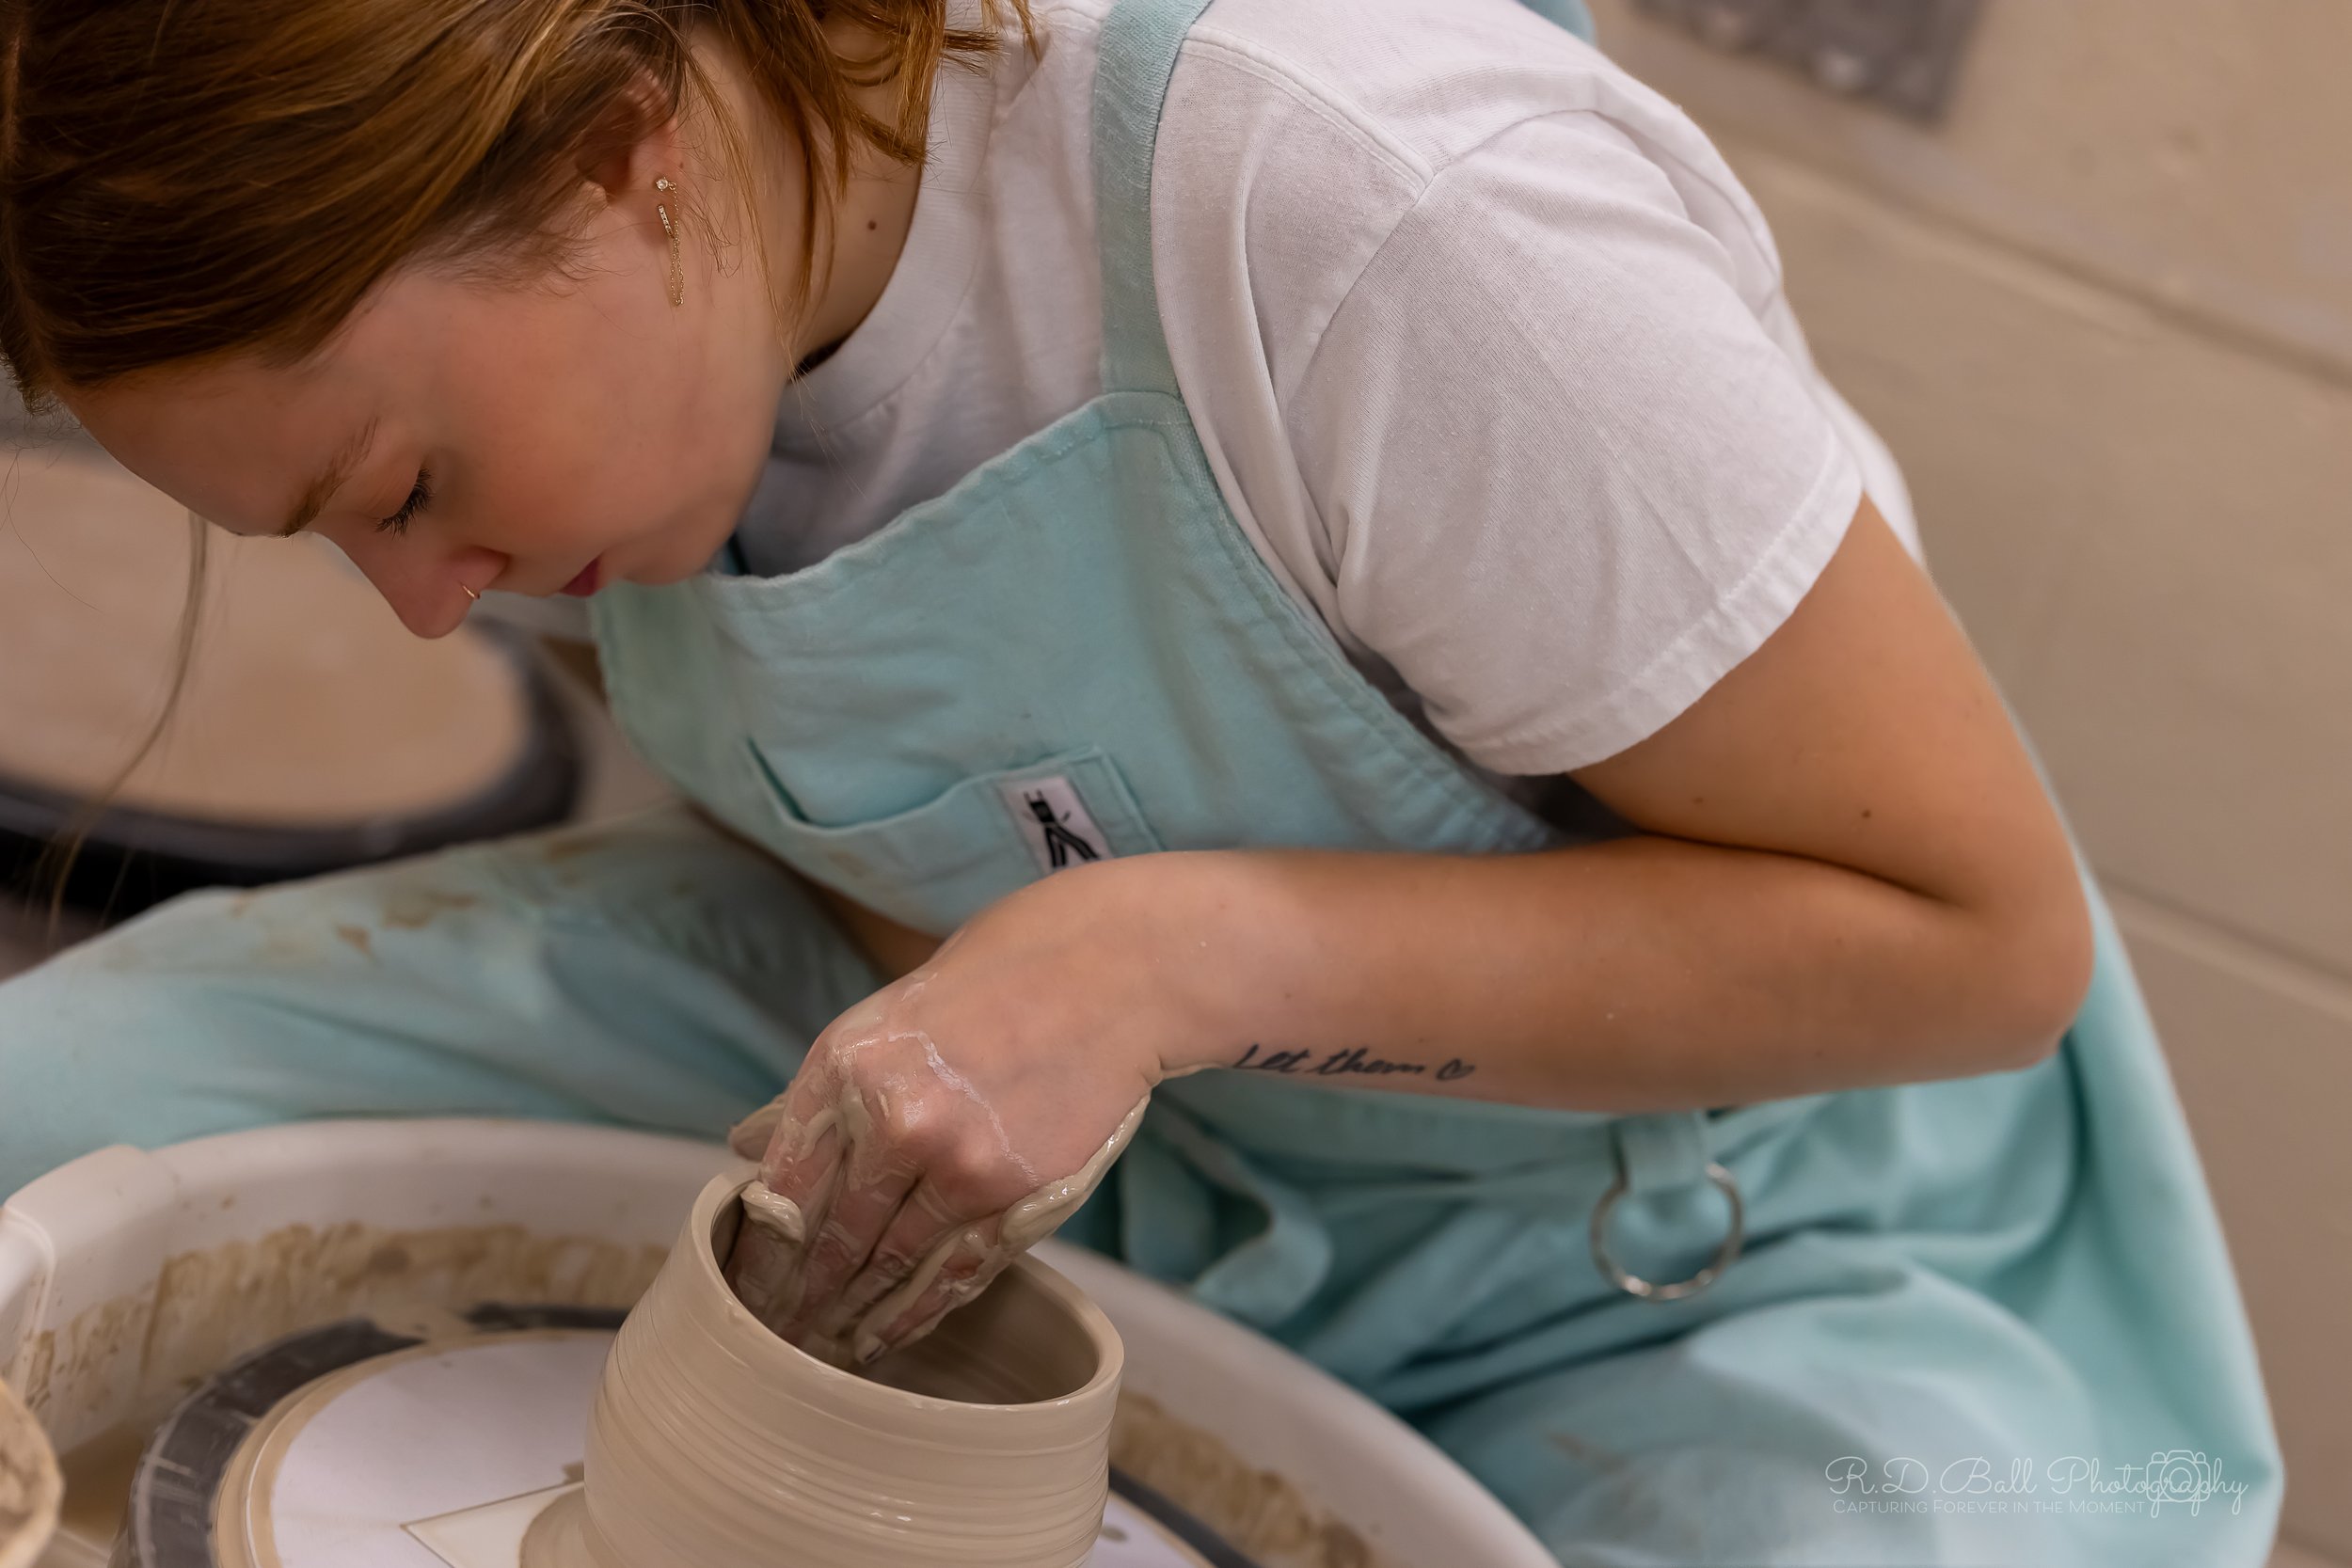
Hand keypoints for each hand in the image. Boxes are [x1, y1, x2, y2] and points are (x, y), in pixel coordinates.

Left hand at [722, 860, 1184, 1363]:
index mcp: (845, 1069)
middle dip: (797, 1300)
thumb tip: (743, 1148)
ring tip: (821, 1352)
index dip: (760, 1254)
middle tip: (774, 1342)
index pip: (783, 1188)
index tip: (746, 1295)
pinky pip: (952, 1275)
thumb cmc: (987, 987)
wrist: (1105, 974)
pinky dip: (914, 1314)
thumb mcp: (882, 1021)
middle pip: (830, 1240)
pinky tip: (884, 1339)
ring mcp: (960, 1165)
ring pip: (887, 1267)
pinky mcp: (1017, 1196)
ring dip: (849, 1317)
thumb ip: (818, 1094)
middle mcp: (895, 1121)